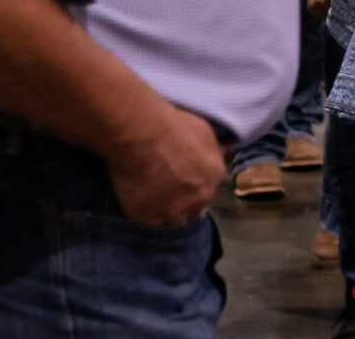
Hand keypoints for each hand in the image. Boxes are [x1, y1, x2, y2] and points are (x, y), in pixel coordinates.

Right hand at [108, 105, 224, 225]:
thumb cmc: (172, 125)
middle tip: (167, 200)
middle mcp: (201, 196)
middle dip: (184, 206)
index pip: (207, 188)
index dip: (193, 189)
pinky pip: (151, 228)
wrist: (144, 136)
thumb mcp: (203, 130)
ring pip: (175, 223)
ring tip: (152, 211)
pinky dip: (145, 222)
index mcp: (214, 173)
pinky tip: (138, 215)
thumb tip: (217, 153)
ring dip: (167, 218)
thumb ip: (210, 148)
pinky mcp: (151, 219)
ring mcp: (176, 211)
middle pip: (194, 209)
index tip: (181, 186)